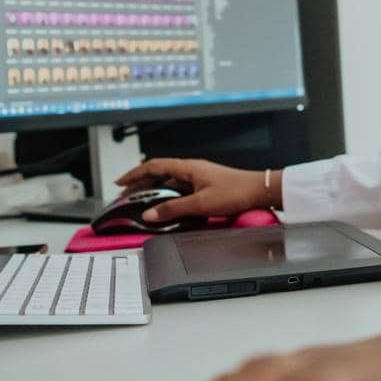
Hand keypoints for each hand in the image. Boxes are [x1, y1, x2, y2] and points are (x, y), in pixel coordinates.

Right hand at [116, 157, 275, 224]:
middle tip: (125, 196)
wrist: (260, 191)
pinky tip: (166, 208)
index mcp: (188, 168)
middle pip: (159, 174)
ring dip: (154, 192)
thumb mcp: (200, 204)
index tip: (120, 182)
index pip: (154, 166)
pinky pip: (180, 191)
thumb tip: (149, 213)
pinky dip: (169, 198)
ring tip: (141, 203)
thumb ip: (173, 209)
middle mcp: (192, 170)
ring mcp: (199, 179)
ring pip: (170, 184)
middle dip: (140, 184)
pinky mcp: (206, 188)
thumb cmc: (235, 192)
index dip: (134, 173)